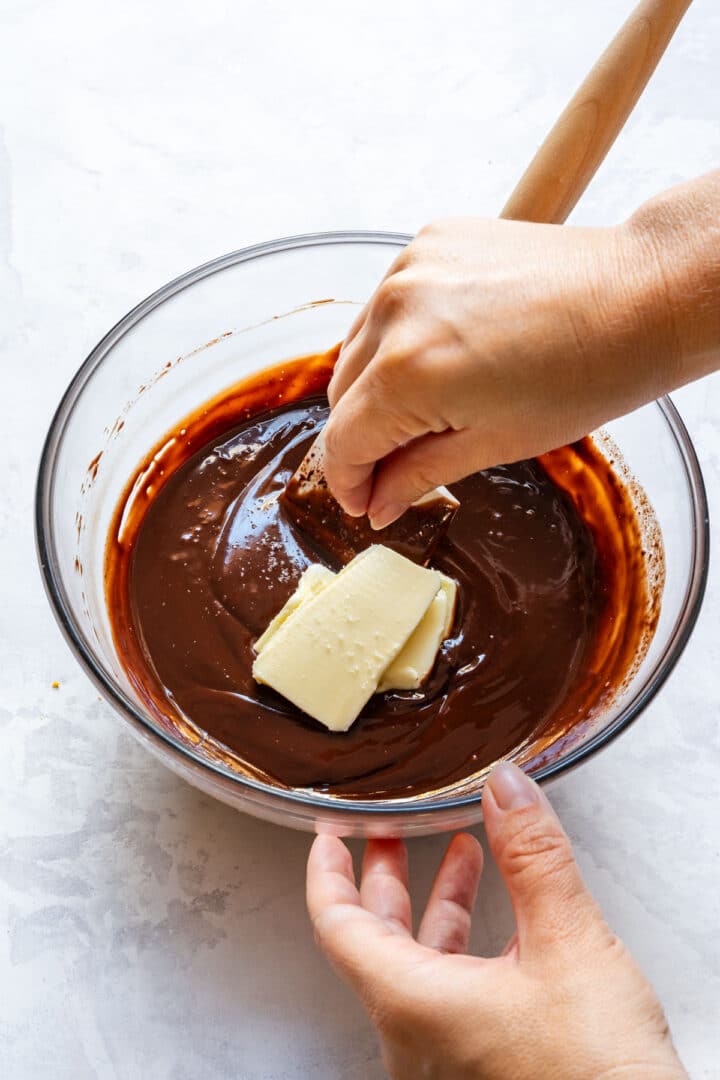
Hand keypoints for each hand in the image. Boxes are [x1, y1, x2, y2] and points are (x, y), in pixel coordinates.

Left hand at [306, 764, 685, 1079]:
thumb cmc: (597, 1074)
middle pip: (374, 939)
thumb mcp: (569, 941)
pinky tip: (504, 919)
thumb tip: (507, 789)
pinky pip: (448, 994)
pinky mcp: (475, 1069)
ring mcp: (443, 1059)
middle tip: (396, 829)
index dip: (328, 872)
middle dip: (389, 874)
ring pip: (417, 965)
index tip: (329, 835)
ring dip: (438, 904)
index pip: (336, 925)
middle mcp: (414, 1038)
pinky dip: (464, 943)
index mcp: (412, 1005)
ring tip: (464, 853)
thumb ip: (532, 856)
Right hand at [323, 174, 719, 527]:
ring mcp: (409, 267)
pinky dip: (397, 339)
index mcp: (408, 371)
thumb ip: (418, 475)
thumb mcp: (494, 443)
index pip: (343, 441)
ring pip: (358, 348)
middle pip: (341, 396)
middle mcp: (394, 310)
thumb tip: (377, 504)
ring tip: (425, 412)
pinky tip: (440, 357)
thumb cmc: (585, 374)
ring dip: (374, 388)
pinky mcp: (428, 241)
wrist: (640, 294)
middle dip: (361, 440)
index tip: (363, 504)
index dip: (347, 483)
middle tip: (395, 471)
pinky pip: (387, 306)